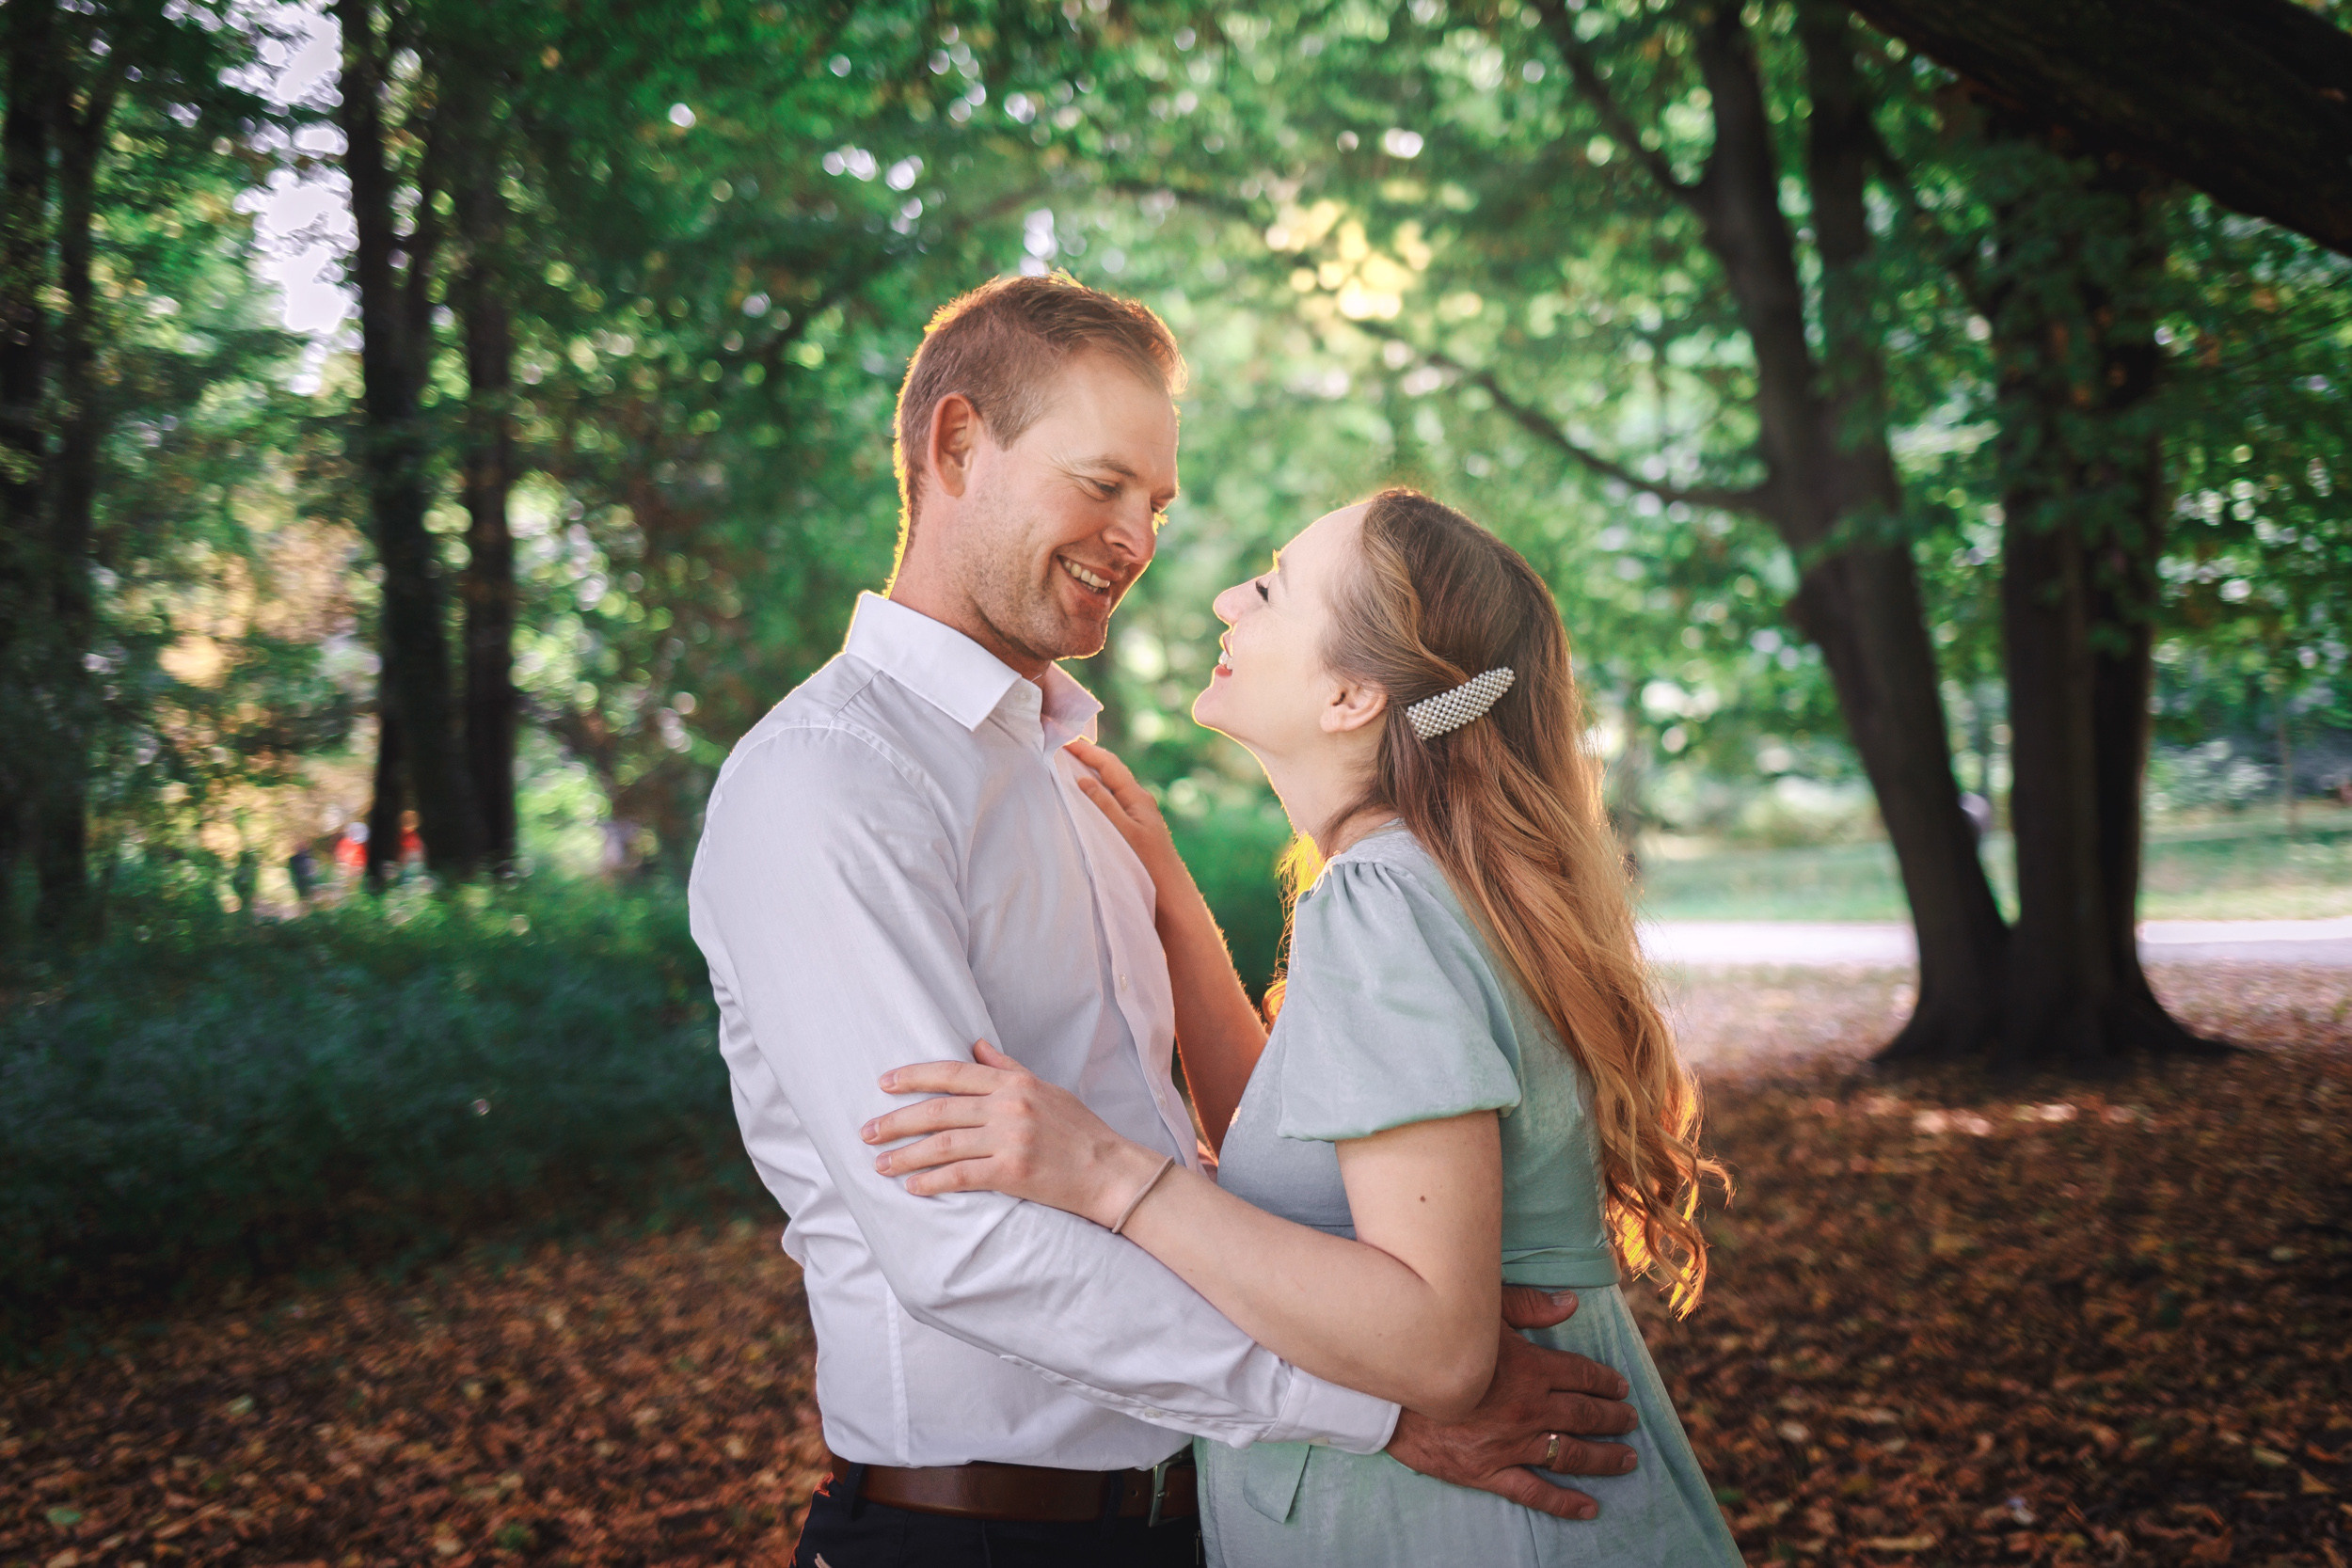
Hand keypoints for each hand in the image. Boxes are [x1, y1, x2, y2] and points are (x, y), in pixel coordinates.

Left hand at [863, 1040, 1168, 1228]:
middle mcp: (1009, 1106)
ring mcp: (1010, 1139)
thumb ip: (1008, 1068)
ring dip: (905, 1155)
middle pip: (938, 1109)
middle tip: (867, 1131)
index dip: (914, 1077)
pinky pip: (960, 1175)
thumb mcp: (1047, 1089)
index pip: (953, 1074)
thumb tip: (977, 1046)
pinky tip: (912, 1187)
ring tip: (880, 1163)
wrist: (1111, 1171)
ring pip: (942, 1144)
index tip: (885, 1083)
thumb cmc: (1081, 1131)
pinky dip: (932, 1181)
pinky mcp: (1012, 1172)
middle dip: (897, 1120)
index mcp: (1015, 1083)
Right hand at [1065, 737, 1183, 896]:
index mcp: (1138, 797)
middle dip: (1089, 756)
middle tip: (1064, 746)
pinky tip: (1087, 795)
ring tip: (1071, 764)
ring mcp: (1139, 814)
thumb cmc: (1148, 865)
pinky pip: (1113, 799)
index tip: (1065, 740)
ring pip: (1112, 784)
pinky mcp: (1136, 827)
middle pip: (1112, 770)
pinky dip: (1098, 790)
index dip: (1087, 751)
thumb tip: (1082, 778)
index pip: (1109, 765)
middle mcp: (1140, 801)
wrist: (1170, 895)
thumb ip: (1104, 804)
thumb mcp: (1123, 832)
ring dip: (1093, 772)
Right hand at [1385, 1288, 1639, 1521]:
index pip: (1581, 1376)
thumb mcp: (1481, 1311)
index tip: (1620, 1386)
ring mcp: (1511, 1444)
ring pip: (1570, 1454)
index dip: (1605, 1380)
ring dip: (1604, 1457)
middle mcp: (1529, 1409)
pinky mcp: (1488, 1471)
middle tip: (1630, 1421)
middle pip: (1584, 1416)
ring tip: (1627, 1459)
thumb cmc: (1435, 1342)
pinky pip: (1534, 1491)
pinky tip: (1588, 1506)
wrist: (1389, 1387)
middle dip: (1613, 1418)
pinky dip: (1564, 1502)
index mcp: (1531, 1369)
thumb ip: (1528, 1306)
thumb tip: (1570, 1304)